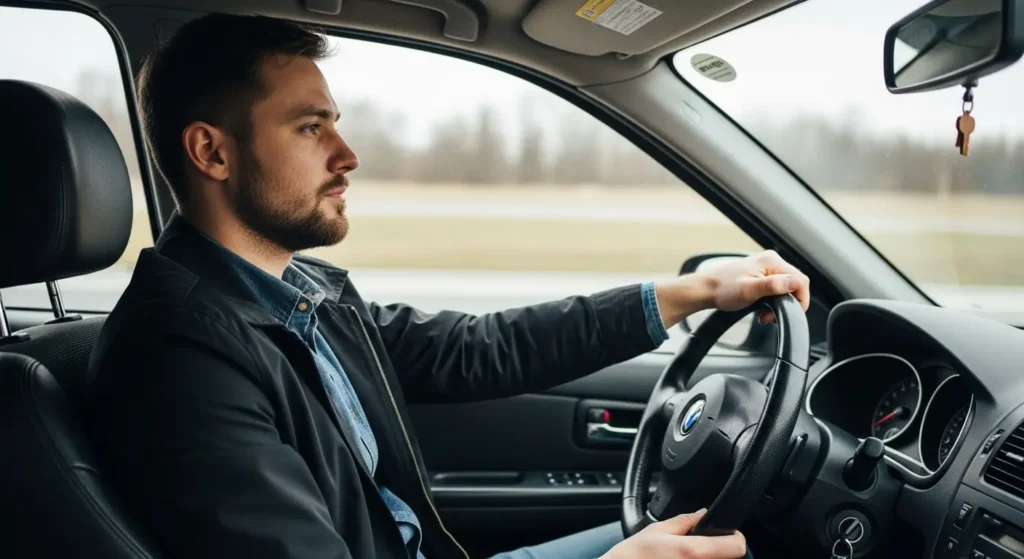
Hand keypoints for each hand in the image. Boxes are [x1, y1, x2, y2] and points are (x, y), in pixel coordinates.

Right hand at [602, 508, 747, 558]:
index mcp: (695, 553)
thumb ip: (685, 521)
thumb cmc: (633, 557)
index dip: (734, 537)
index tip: (726, 535)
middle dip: (720, 551)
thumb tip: (703, 513)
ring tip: (687, 558)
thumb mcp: (657, 531)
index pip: (737, 546)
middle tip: (701, 547)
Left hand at [656, 250, 809, 326]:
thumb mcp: (749, 290)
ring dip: (778, 304)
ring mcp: (766, 267)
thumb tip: (796, 282)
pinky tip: (761, 307)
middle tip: (769, 316)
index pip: (801, 281)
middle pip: (794, 285)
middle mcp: (771, 261)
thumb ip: (774, 285)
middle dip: (787, 304)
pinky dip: (772, 301)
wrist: (706, 289)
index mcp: (772, 261)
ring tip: (763, 313)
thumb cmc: (723, 290)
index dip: (799, 300)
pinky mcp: (761, 275)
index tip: (788, 313)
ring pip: (786, 288)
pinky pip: (776, 289)